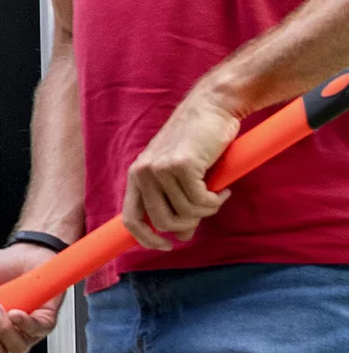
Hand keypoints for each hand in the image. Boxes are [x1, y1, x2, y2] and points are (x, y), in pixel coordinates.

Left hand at [122, 84, 239, 249]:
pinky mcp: (181, 165)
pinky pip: (201, 202)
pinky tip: (222, 187)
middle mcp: (143, 173)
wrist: (213, 106)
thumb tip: (181, 237)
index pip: (130, 219)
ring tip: (216, 193)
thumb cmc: (200, 142)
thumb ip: (178, 205)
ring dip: (207, 209)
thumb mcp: (182, 176)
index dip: (146, 239)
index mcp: (137, 175)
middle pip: (162, 222)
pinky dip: (215, 200)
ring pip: (186, 214)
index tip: (167, 246)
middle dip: (188, 224)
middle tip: (207, 210)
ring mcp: (160, 169)